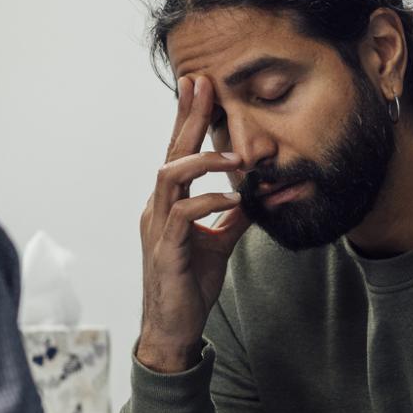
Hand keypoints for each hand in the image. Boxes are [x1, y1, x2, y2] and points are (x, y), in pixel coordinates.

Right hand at [136, 75, 250, 373]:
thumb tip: (254, 195)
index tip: (200, 86)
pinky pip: (183, 216)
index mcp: (168, 204)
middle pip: (171, 154)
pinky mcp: (166, 251)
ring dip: (203, 162)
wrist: (174, 327)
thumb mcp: (218, 243)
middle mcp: (158, 209)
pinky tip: (231, 199)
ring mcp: (158, 228)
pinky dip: (208, 202)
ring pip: (170, 177)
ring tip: (235, 158)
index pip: (178, 154)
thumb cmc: (189, 284)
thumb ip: (232, 217)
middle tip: (203, 84)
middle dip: (187, 118)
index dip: (187, 120)